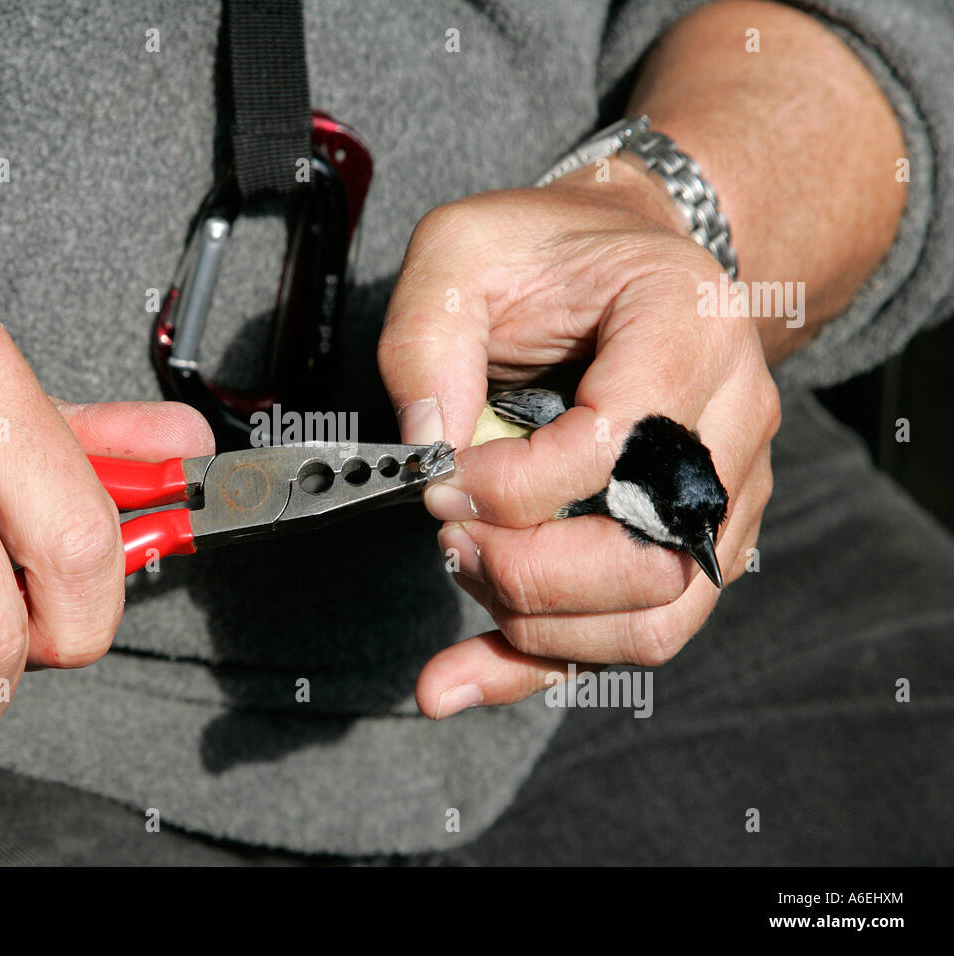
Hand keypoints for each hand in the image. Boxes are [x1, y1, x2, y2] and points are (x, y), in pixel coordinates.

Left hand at [378, 161, 780, 717]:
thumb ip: (427, 338)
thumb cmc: (546, 253)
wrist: (623, 260)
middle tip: (449, 538)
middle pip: (653, 552)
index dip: (514, 486)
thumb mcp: (462, 251)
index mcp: (686, 324)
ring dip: (541, 626)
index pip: (615, 444)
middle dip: (530, 571)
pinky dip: (544, 664)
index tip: (443, 478)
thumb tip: (427, 452)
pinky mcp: (699, 543)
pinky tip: (461, 676)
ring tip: (463, 576)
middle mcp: (733, 415)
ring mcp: (728, 490)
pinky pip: (638, 632)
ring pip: (657, 615)